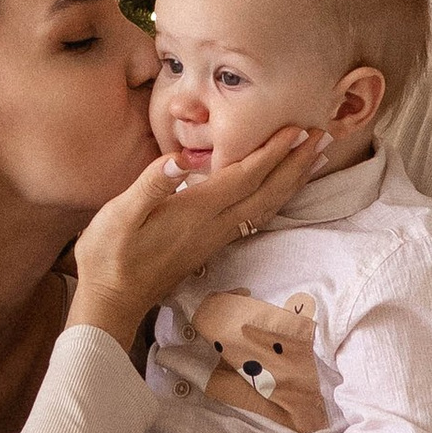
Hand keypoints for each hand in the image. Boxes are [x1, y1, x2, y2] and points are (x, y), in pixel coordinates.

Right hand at [67, 128, 318, 350]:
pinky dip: (274, 199)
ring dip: (292, 182)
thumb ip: (150, 185)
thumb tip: (179, 159)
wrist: (111, 302)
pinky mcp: (210, 246)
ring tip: (314, 160)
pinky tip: (279, 192)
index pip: (244, 177)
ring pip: (265, 207)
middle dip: (295, 164)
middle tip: (322, 136)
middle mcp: (214, 226)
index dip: (272, 153)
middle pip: (266, 192)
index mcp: (196, 212)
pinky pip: (254, 218)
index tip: (296, 130)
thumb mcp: (119, 215)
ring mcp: (215, 239)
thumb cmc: (109, 256)